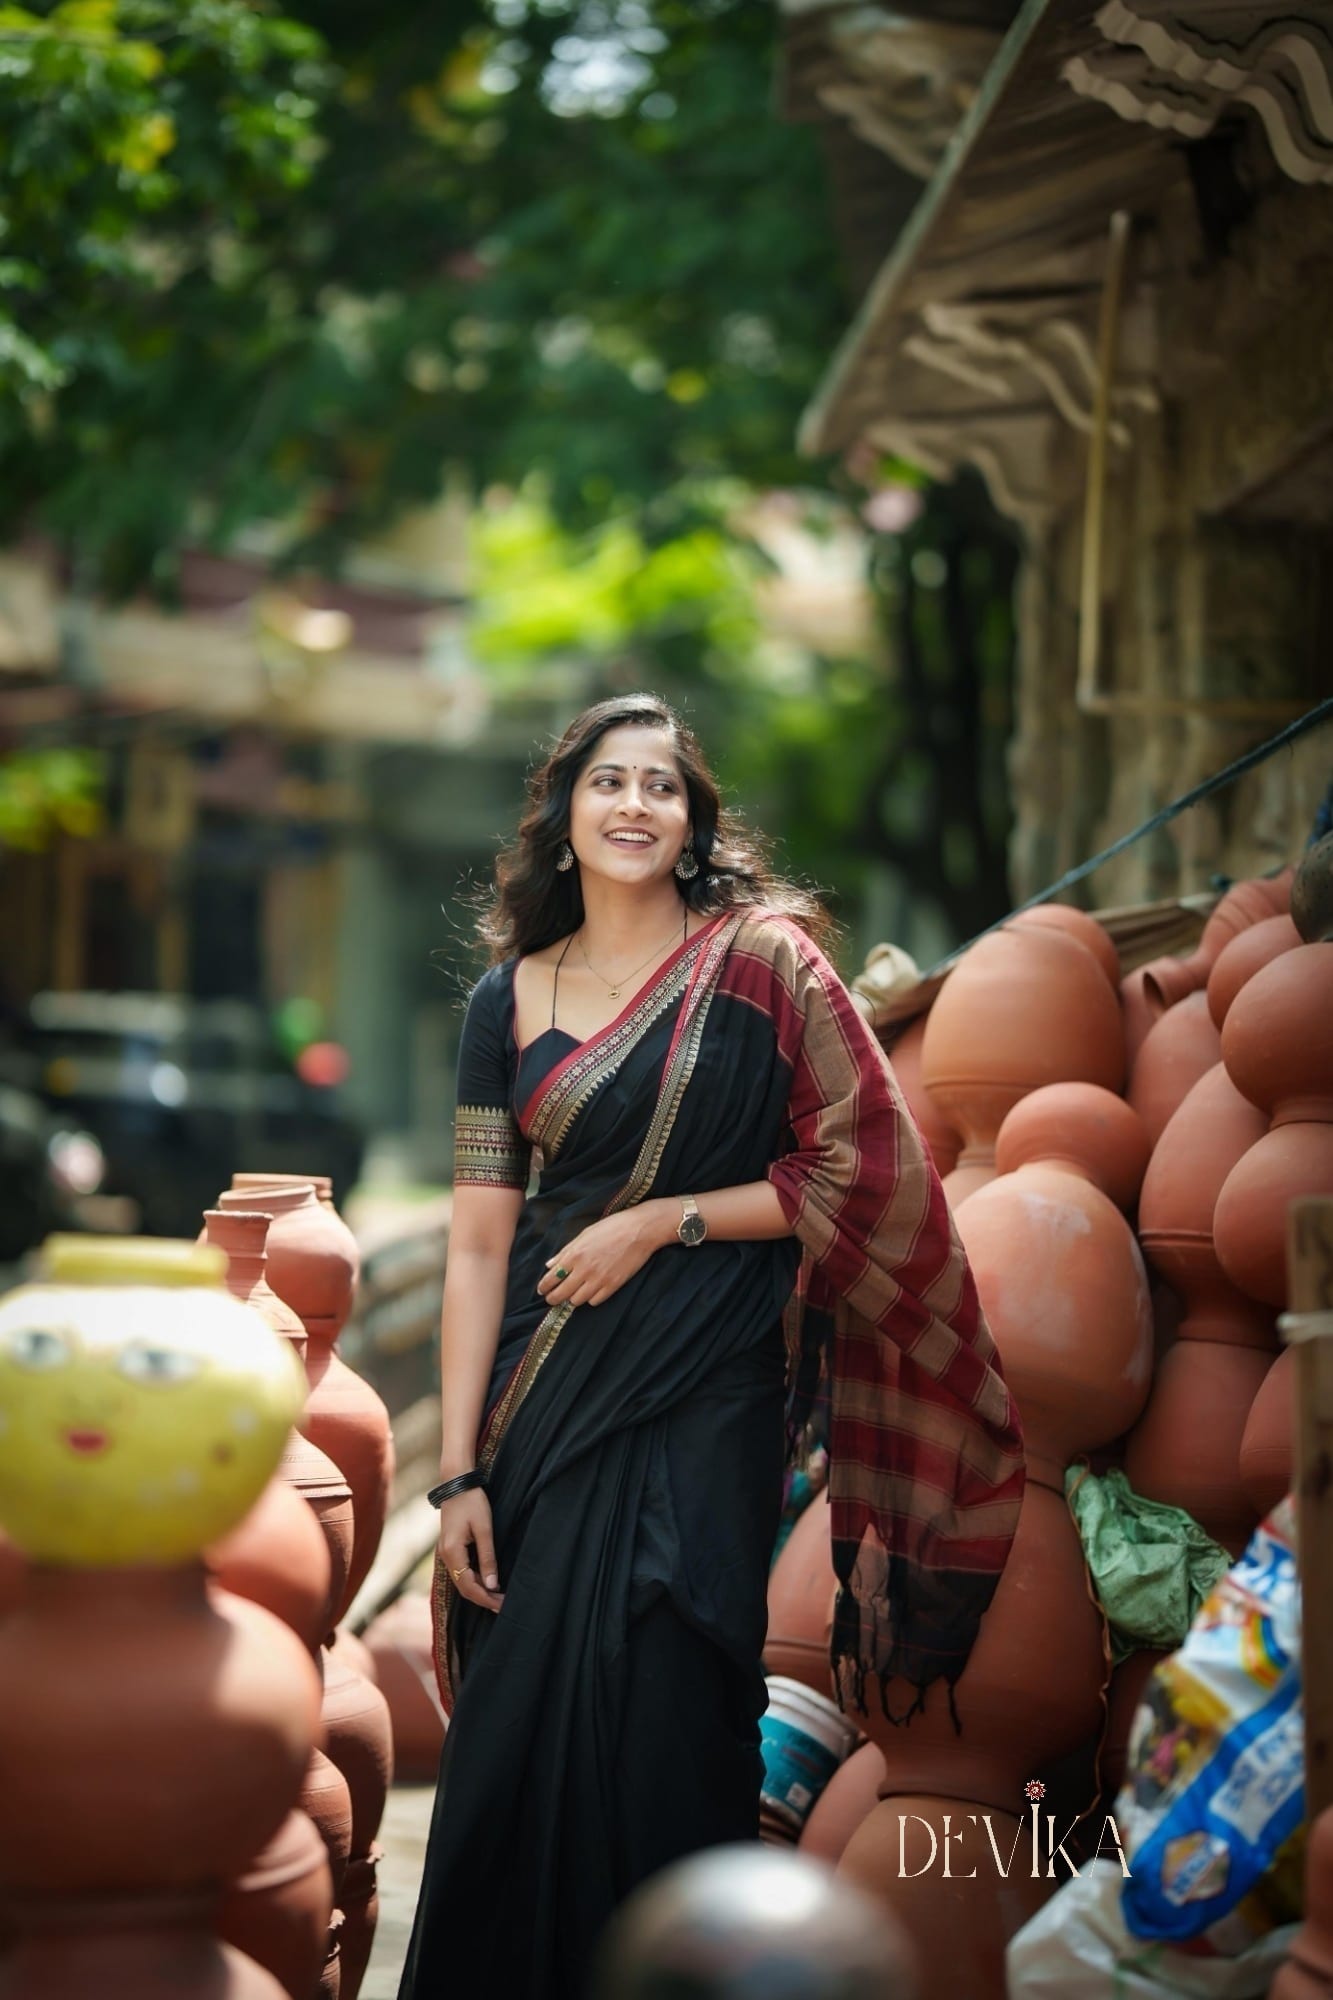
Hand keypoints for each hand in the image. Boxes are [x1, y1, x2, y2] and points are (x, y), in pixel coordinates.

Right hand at [437, 1488, 502, 1612]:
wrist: (457, 1483)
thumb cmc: (472, 1502)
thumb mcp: (484, 1529)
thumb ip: (488, 1558)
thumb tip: (493, 1585)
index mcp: (452, 1553)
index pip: (469, 1586)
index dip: (486, 1598)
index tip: (502, 1605)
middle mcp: (446, 1556)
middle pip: (463, 1587)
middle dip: (483, 1599)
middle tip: (503, 1606)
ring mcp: (446, 1553)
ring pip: (462, 1581)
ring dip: (479, 1591)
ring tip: (498, 1598)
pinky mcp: (450, 1548)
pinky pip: (461, 1571)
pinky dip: (474, 1580)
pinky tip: (488, 1582)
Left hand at [537, 1202, 674, 1308]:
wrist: (640, 1230)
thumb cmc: (612, 1227)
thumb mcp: (585, 1234)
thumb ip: (565, 1251)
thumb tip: (550, 1265)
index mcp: (574, 1254)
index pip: (551, 1278)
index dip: (543, 1287)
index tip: (541, 1290)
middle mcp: (584, 1270)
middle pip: (561, 1294)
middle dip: (553, 1298)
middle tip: (552, 1299)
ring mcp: (599, 1280)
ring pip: (577, 1301)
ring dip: (573, 1298)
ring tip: (573, 1293)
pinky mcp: (613, 1286)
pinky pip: (595, 1301)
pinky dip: (590, 1299)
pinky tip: (591, 1291)